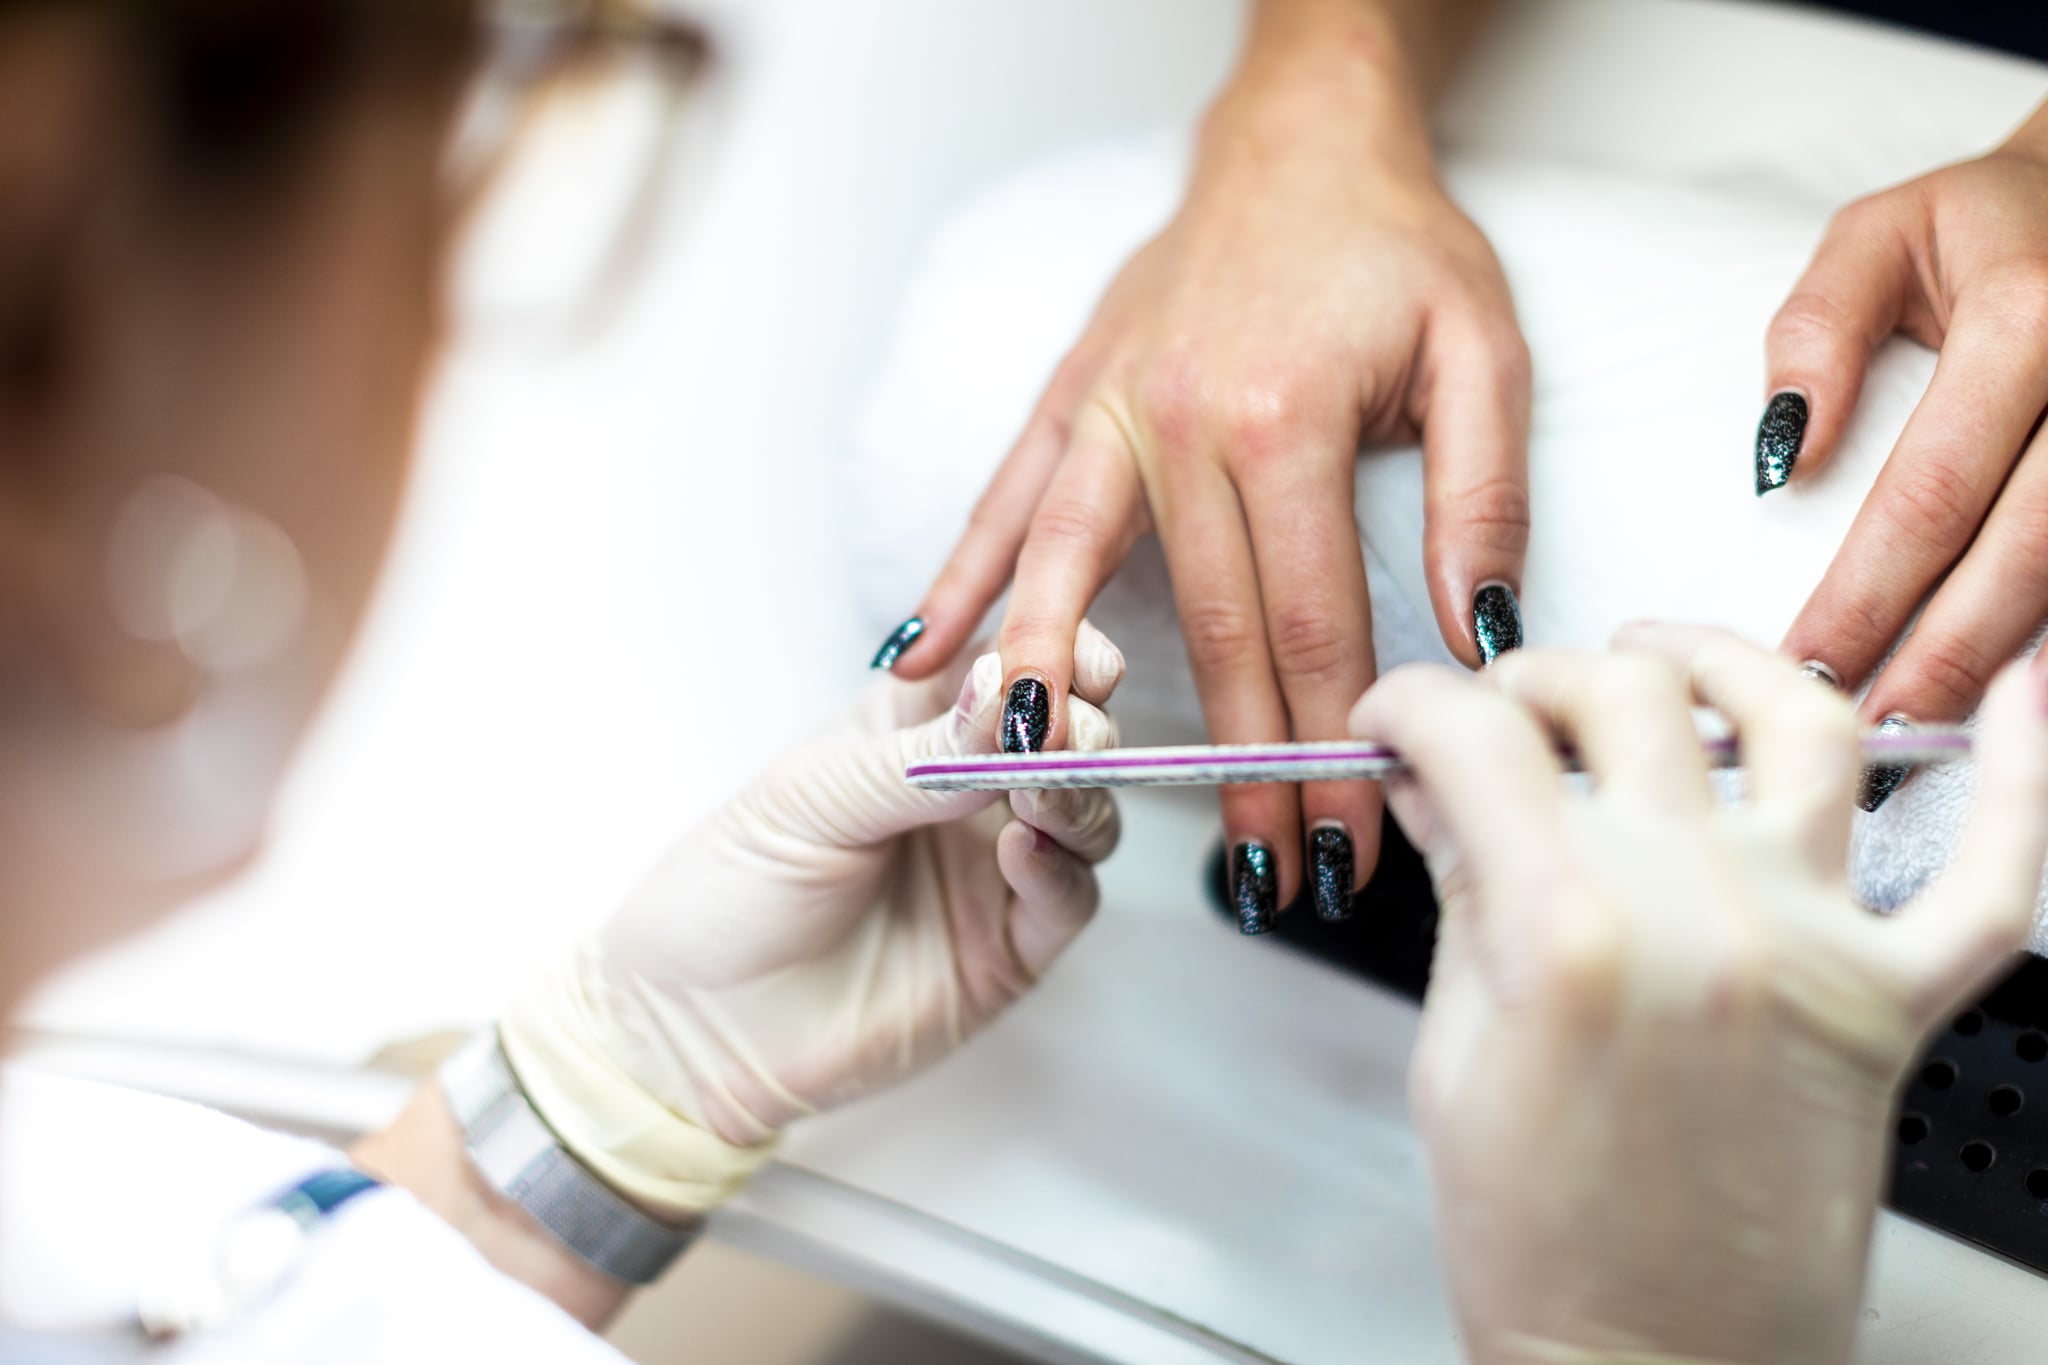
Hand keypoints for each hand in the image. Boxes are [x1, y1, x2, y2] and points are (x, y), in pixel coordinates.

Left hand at [496, 625, 1124, 1215]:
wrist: (694, 1024)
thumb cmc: (730, 890)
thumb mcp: (809, 798)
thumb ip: (916, 754)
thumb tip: (1007, 694)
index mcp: (917, 728)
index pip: (1011, 666)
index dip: (1049, 650)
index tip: (1056, 658)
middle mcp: (970, 792)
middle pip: (1071, 733)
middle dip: (1077, 720)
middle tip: (1055, 726)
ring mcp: (994, 868)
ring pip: (1086, 812)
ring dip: (1078, 791)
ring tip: (1038, 789)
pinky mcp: (1010, 949)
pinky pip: (1068, 900)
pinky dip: (1060, 871)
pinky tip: (1022, 852)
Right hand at [886, 52, 1528, 926]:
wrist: (1295, 141)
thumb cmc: (1389, 244)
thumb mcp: (1480, 351)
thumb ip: (1479, 498)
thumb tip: (1478, 634)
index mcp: (1285, 420)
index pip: (1311, 627)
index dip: (1329, 747)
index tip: (1345, 838)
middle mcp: (1178, 426)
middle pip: (1209, 636)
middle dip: (1236, 768)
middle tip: (1258, 874)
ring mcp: (1107, 415)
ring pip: (1073, 586)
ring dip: (1067, 706)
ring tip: (1049, 797)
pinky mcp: (1066, 403)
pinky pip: (1002, 509)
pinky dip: (962, 587)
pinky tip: (923, 658)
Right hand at [1353, 626, 2047, 1363]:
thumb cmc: (1547, 1246)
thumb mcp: (1454, 1054)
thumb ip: (1464, 895)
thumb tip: (1446, 792)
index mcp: (1567, 931)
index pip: (1477, 738)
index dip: (1413, 704)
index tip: (1400, 720)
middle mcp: (1698, 913)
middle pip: (1622, 696)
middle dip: (1532, 681)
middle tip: (1498, 720)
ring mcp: (1809, 948)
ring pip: (1798, 719)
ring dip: (1721, 656)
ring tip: (1671, 656)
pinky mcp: (1892, 1005)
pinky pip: (1991, 869)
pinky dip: (2018, 773)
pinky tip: (2012, 700)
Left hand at [1765, 102, 2047, 805]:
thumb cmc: (1980, 223)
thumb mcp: (1876, 234)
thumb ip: (1816, 332)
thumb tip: (1781, 457)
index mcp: (2026, 320)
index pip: (1930, 493)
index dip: (1868, 595)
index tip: (1806, 665)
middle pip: (2021, 554)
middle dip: (1942, 656)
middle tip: (1868, 731)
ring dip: (2002, 659)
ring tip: (1923, 719)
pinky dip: (2047, 622)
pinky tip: (1997, 676)